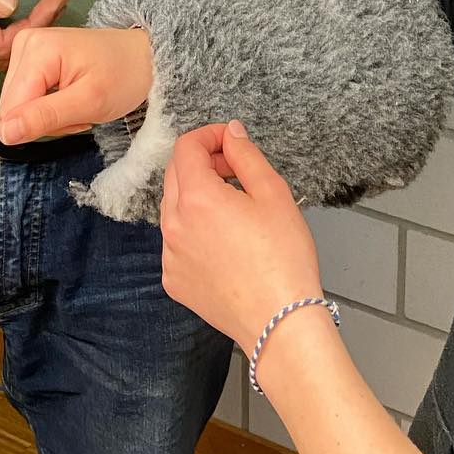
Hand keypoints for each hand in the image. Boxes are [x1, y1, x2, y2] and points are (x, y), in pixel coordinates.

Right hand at [0, 27, 152, 142]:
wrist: (144, 56)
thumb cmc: (125, 73)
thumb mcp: (89, 102)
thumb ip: (45, 117)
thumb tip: (6, 133)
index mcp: (36, 49)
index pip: (12, 109)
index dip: (42, 126)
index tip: (76, 115)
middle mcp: (25, 44)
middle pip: (13, 109)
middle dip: (47, 121)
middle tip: (80, 110)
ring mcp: (27, 50)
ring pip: (19, 108)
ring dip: (50, 117)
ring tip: (80, 104)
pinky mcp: (32, 59)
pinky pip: (27, 99)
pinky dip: (51, 107)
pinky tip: (72, 98)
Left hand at [161, 123, 322, 351]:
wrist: (279, 321)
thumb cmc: (283, 257)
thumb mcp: (274, 193)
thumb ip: (246, 155)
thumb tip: (230, 132)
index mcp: (196, 198)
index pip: (186, 148)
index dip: (209, 136)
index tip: (231, 142)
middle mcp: (173, 225)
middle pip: (175, 175)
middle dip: (202, 163)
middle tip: (236, 170)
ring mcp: (170, 256)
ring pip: (174, 209)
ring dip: (197, 196)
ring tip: (235, 208)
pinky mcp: (173, 280)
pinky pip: (177, 242)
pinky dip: (195, 230)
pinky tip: (227, 243)